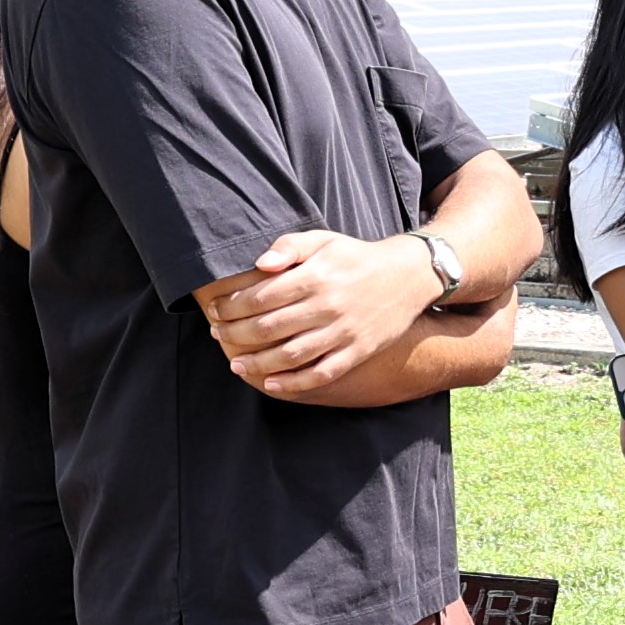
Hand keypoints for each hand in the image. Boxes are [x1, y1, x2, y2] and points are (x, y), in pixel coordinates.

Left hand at [203, 228, 437, 396]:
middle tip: (219, 335)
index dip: (231, 306)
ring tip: (237, 365)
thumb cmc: (356, 257)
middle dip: (236, 334)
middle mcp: (328, 306)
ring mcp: (345, 331)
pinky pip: (322, 373)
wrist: (408, 276)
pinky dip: (294, 383)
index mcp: (316, 277)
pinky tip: (272, 384)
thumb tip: (259, 264)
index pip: (260, 296)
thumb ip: (290, 246)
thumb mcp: (324, 240)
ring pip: (291, 355)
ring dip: (257, 364)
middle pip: (269, 328)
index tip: (216, 310)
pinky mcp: (359, 350)